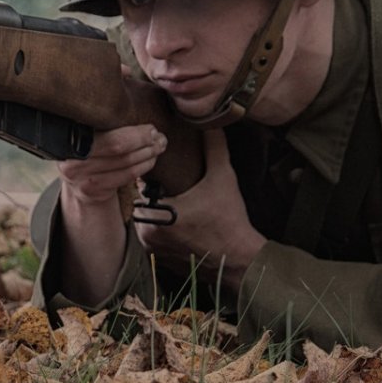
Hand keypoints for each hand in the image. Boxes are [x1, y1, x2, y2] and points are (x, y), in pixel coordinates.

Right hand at [57, 124, 166, 209]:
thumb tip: (141, 107)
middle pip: (116, 146)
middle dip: (144, 141)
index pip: (104, 130)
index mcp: (68, 136)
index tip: (150, 128)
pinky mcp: (92, 190)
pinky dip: (143, 167)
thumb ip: (103, 121)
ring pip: (125, 163)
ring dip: (148, 154)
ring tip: (159, 146)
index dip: (132, 131)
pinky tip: (150, 160)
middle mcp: (71, 157)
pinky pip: (125, 176)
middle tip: (159, 137)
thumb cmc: (90, 151)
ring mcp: (80, 177)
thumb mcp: (88, 133)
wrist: (78, 182)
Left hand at [134, 132, 265, 275]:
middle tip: (176, 186)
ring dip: (159, 211)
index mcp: (156, 213)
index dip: (155, 174)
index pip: (142, 184)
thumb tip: (210, 123)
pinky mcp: (159, 260)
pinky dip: (164, 229)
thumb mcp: (223, 178)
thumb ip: (214, 147)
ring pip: (148, 219)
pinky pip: (154, 236)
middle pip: (144, 201)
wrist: (239, 260)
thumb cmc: (230, 219)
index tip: (169, 170)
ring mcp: (152, 249)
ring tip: (180, 203)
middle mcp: (147, 233)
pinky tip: (182, 222)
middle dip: (158, 193)